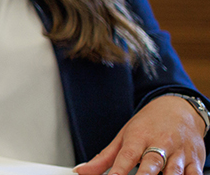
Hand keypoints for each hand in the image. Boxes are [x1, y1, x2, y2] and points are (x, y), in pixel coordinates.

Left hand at [75, 95, 205, 174]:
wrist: (179, 108)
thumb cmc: (148, 124)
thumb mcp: (123, 137)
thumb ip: (103, 158)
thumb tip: (80, 171)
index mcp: (139, 137)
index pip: (127, 156)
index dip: (119, 172)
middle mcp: (160, 144)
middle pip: (152, 163)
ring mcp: (180, 152)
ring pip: (176, 171)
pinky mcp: (196, 159)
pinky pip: (195, 174)